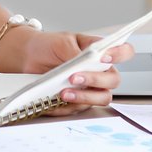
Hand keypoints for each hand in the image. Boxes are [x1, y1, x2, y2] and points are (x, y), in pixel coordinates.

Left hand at [17, 31, 133, 114]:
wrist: (28, 57)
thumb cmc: (48, 46)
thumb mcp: (61, 42)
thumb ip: (75, 52)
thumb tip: (84, 63)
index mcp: (99, 51)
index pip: (123, 52)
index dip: (120, 54)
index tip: (105, 56)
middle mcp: (99, 71)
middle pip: (113, 80)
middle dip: (95, 80)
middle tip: (74, 77)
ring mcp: (90, 87)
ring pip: (101, 98)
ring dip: (84, 97)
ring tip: (64, 92)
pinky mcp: (77, 101)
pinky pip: (79, 109)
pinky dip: (66, 106)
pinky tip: (54, 101)